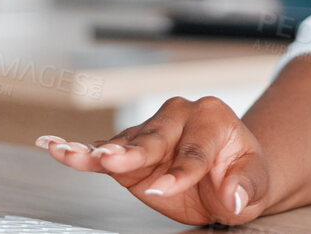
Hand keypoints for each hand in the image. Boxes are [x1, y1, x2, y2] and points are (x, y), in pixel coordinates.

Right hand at [38, 96, 267, 224]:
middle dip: (134, 152)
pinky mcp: (130, 150)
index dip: (180, 172)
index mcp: (213, 118)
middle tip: (114, 162)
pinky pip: (103, 151)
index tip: (164, 188)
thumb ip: (245, 186)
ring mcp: (151, 131)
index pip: (194, 149)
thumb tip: (232, 194)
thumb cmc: (241, 174)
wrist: (228, 175)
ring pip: (124, 143)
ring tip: (72, 155)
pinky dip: (79, 152)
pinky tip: (54, 147)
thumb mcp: (256, 183)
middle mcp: (178, 116)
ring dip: (98, 152)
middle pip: (154, 138)